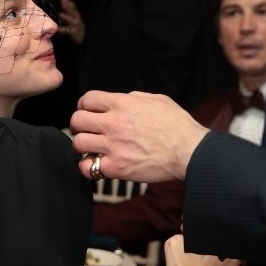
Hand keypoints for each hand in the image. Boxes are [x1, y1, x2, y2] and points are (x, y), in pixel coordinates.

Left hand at [57, 0, 84, 43]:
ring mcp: (76, 25)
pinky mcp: (74, 31)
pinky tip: (57, 28)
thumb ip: (67, 8)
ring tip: (60, 14)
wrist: (81, 34)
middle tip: (62, 3)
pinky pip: (67, 30)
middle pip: (73, 11)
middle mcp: (77, 18)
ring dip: (66, 16)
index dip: (68, 2)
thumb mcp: (72, 15)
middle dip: (68, 7)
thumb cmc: (73, 23)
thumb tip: (61, 0)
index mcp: (75, 13)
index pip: (73, 6)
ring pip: (72, 20)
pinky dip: (62, 29)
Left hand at [70, 90, 208, 182]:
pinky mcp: (116, 168)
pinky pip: (87, 167)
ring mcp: (113, 146)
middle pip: (77, 120)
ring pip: (78, 143)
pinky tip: (97, 164)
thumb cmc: (177, 125)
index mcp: (123, 104)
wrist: (188, 151)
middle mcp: (113, 123)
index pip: (87, 99)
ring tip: (92, 148)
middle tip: (87, 131)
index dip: (84, 106)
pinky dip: (88, 166)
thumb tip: (121, 99)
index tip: (88, 112)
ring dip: (83, 145)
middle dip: (79, 125)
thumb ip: (135, 97)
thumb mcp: (158, 100)